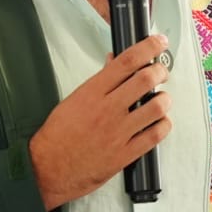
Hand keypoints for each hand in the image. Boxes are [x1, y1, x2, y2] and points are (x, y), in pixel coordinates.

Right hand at [29, 35, 171, 209]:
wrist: (47, 169)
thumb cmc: (57, 136)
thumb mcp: (74, 100)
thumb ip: (98, 81)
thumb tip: (114, 61)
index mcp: (92, 93)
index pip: (126, 61)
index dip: (148, 47)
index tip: (159, 42)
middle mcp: (107, 110)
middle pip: (146, 79)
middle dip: (160, 71)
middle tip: (161, 72)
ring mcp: (118, 133)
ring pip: (157, 107)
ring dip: (164, 100)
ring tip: (160, 100)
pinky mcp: (125, 154)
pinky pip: (155, 135)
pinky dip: (163, 125)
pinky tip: (159, 122)